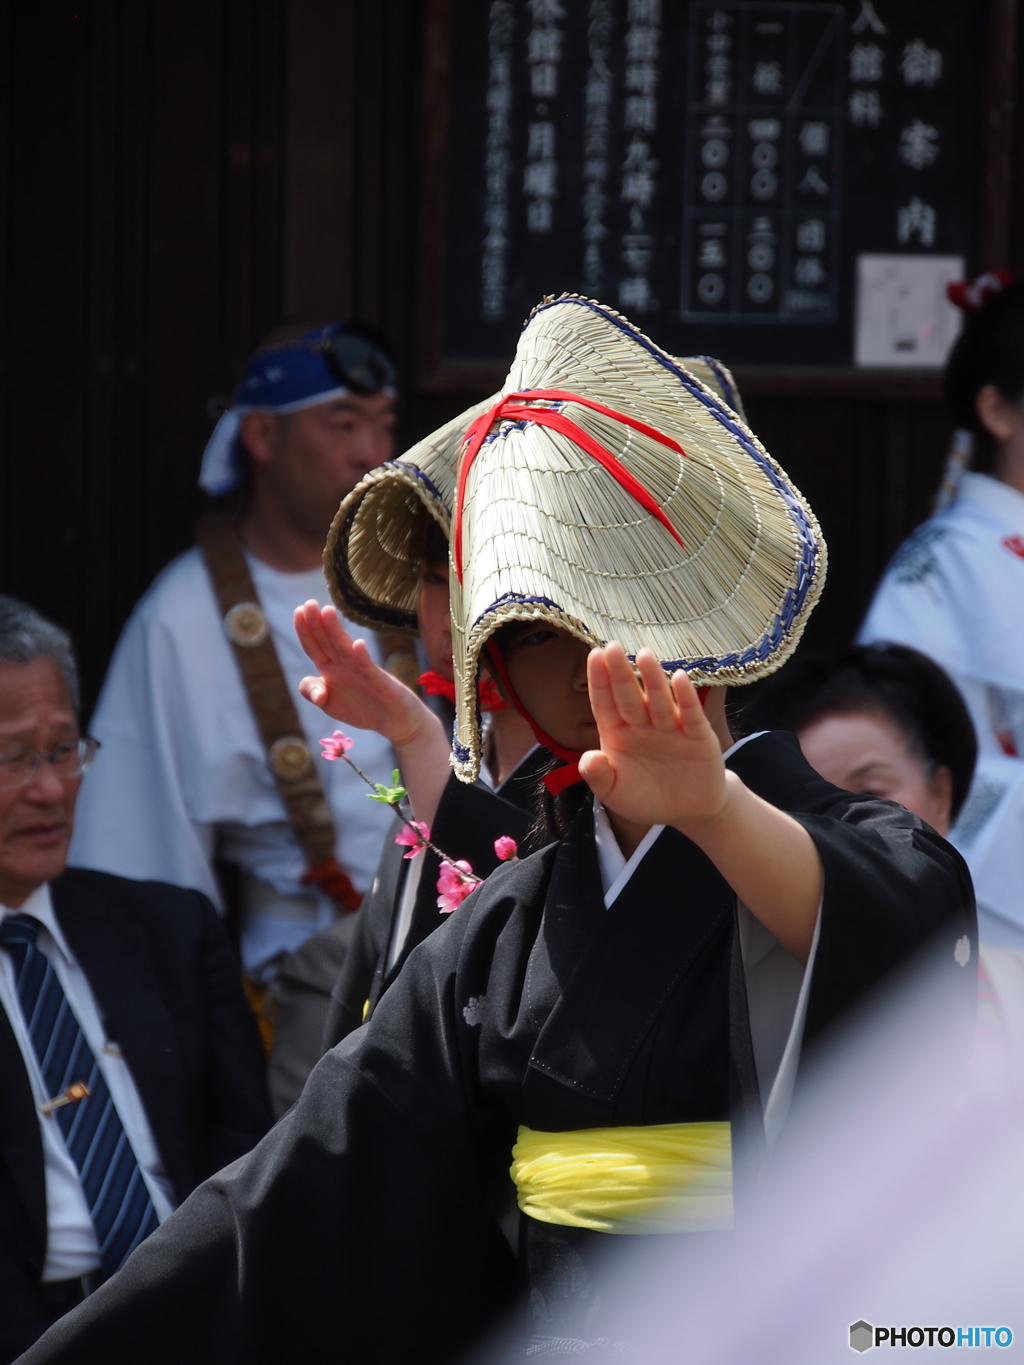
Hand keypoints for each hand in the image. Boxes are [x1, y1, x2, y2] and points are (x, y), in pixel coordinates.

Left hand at [294, 601, 430, 747]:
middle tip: (309, 603)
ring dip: (336, 631)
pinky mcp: (379, 683)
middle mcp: (345, 665)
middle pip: (328, 642)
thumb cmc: (362, 708)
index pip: (314, 646)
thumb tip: (314, 692)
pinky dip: (362, 658)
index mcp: (331, 668)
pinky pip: (369, 669)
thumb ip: (312, 693)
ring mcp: (362, 672)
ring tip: (327, 611)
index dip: (306, 631)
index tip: (299, 610)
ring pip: (346, 649)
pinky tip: (358, 646)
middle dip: (317, 623)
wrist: (394, 720)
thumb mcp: (329, 705)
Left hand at [579, 644, 728, 834]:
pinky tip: (681, 679)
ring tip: (644, 655)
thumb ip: (599, 777)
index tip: (594, 656)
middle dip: (620, 673)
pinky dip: (686, 698)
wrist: (688, 811)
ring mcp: (671, 729)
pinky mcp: (697, 737)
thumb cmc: (646, 797)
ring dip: (652, 679)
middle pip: (630, 696)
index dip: (599, 681)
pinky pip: (690, 715)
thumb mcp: (615, 793)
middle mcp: (643, 725)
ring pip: (659, 701)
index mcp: (618, 733)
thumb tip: (588, 759)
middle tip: (612, 647)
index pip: (606, 703)